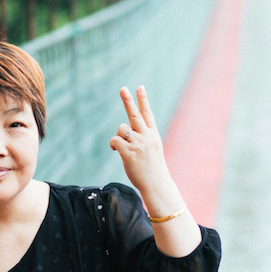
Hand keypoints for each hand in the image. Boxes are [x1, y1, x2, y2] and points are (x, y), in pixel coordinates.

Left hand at [109, 86, 200, 256]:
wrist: (156, 184)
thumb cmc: (152, 169)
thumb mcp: (152, 150)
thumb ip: (141, 138)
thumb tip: (124, 132)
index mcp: (153, 134)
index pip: (148, 113)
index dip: (143, 100)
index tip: (140, 87)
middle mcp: (146, 136)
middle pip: (134, 114)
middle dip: (128, 100)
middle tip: (123, 88)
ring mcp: (138, 144)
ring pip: (121, 128)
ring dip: (118, 135)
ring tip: (122, 147)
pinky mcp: (129, 152)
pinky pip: (115, 140)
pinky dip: (113, 144)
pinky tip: (116, 150)